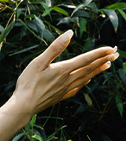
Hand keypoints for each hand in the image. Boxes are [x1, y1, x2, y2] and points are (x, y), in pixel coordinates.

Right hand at [0, 31, 118, 140]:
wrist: (23, 107)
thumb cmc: (28, 84)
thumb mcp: (39, 62)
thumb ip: (55, 47)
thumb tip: (69, 33)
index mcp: (63, 69)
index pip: (86, 59)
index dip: (99, 53)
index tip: (111, 48)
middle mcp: (67, 80)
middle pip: (89, 68)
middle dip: (103, 60)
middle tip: (116, 54)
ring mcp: (64, 89)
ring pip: (85, 78)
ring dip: (97, 71)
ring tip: (108, 65)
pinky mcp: (59, 97)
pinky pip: (76, 89)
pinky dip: (85, 83)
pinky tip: (87, 81)